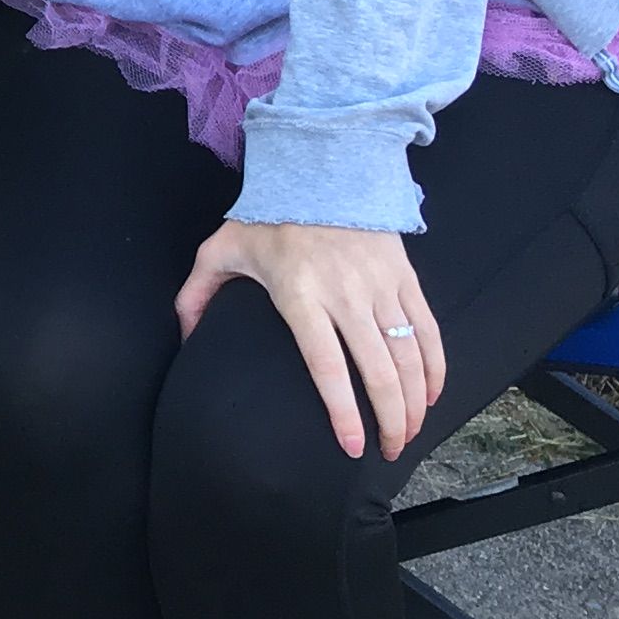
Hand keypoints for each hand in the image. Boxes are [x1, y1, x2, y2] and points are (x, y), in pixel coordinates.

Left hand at [174, 220, 446, 461]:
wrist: (322, 166)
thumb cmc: (268, 214)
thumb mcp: (221, 249)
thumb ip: (197, 295)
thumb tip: (184, 338)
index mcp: (301, 295)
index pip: (327, 366)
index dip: (343, 412)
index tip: (351, 446)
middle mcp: (347, 295)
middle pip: (378, 372)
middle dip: (388, 421)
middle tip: (388, 452)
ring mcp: (381, 286)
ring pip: (409, 356)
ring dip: (414, 402)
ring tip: (407, 434)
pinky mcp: (405, 277)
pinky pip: (428, 330)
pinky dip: (434, 367)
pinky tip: (431, 396)